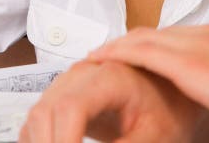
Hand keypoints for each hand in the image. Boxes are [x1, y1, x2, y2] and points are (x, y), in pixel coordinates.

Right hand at [19, 60, 208, 142]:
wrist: (171, 92)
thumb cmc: (169, 109)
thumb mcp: (154, 137)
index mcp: (110, 77)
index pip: (70, 107)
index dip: (63, 142)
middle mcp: (83, 72)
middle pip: (45, 111)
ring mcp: (70, 80)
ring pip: (38, 114)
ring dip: (42, 142)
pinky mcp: (64, 91)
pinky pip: (39, 116)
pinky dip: (40, 138)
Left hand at [89, 23, 208, 141]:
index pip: (175, 36)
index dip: (147, 46)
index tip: (127, 57)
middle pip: (154, 33)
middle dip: (125, 44)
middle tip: (100, 57)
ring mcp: (201, 45)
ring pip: (143, 38)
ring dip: (115, 48)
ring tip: (92, 59)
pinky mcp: (194, 64)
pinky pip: (142, 52)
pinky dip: (117, 54)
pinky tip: (98, 61)